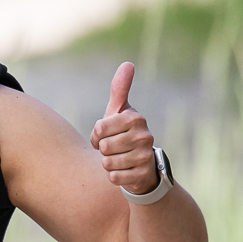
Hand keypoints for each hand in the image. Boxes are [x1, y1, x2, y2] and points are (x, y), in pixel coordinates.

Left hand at [89, 61, 158, 195]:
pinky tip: (123, 171)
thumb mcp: (120, 111)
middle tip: (113, 149)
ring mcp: (145, 156)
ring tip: (118, 159)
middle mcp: (145, 136)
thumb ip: (120, 89)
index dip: (97, 135)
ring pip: (107, 163)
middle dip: (103, 150)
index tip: (105, 135)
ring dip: (108, 163)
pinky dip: (114, 176)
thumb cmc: (123, 134)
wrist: (141, 164)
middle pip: (104, 147)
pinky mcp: (142, 175)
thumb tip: (128, 64)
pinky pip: (114, 177)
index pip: (100, 128)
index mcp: (136, 118)